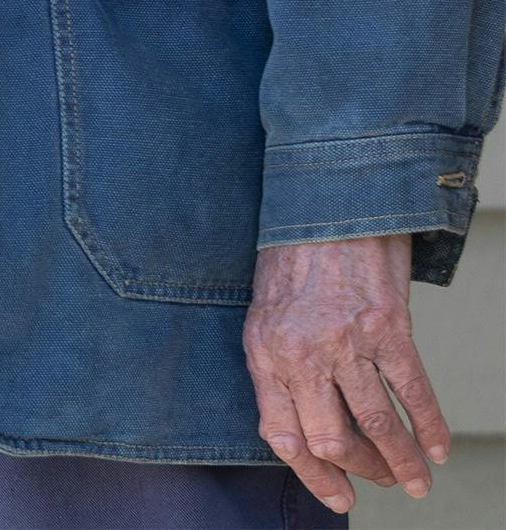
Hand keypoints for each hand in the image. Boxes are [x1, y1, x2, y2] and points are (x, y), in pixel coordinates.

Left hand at [245, 233, 449, 511]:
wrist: (327, 206)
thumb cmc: (294, 262)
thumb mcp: (266, 317)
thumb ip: (280, 368)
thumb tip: (302, 426)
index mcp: (264, 353)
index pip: (282, 435)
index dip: (312, 474)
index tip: (338, 496)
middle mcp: (300, 352)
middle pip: (330, 439)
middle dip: (360, 470)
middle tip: (383, 480)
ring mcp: (345, 341)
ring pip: (375, 424)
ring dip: (400, 462)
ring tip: (417, 480)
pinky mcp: (388, 328)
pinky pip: (412, 392)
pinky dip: (430, 427)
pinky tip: (438, 447)